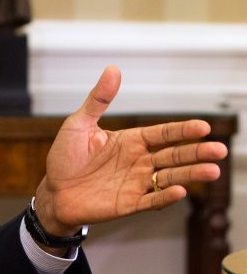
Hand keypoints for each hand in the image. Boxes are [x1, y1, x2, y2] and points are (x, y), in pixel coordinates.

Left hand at [33, 66, 227, 237]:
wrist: (54, 191)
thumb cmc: (65, 157)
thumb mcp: (79, 123)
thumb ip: (98, 99)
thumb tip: (113, 70)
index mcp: (130, 141)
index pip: (162, 134)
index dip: (181, 131)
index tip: (203, 127)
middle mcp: (138, 161)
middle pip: (173, 155)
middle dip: (196, 152)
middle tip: (219, 150)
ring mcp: (135, 183)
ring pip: (169, 178)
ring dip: (190, 174)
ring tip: (212, 171)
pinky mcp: (129, 203)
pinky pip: (151, 201)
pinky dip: (165, 197)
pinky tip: (179, 191)